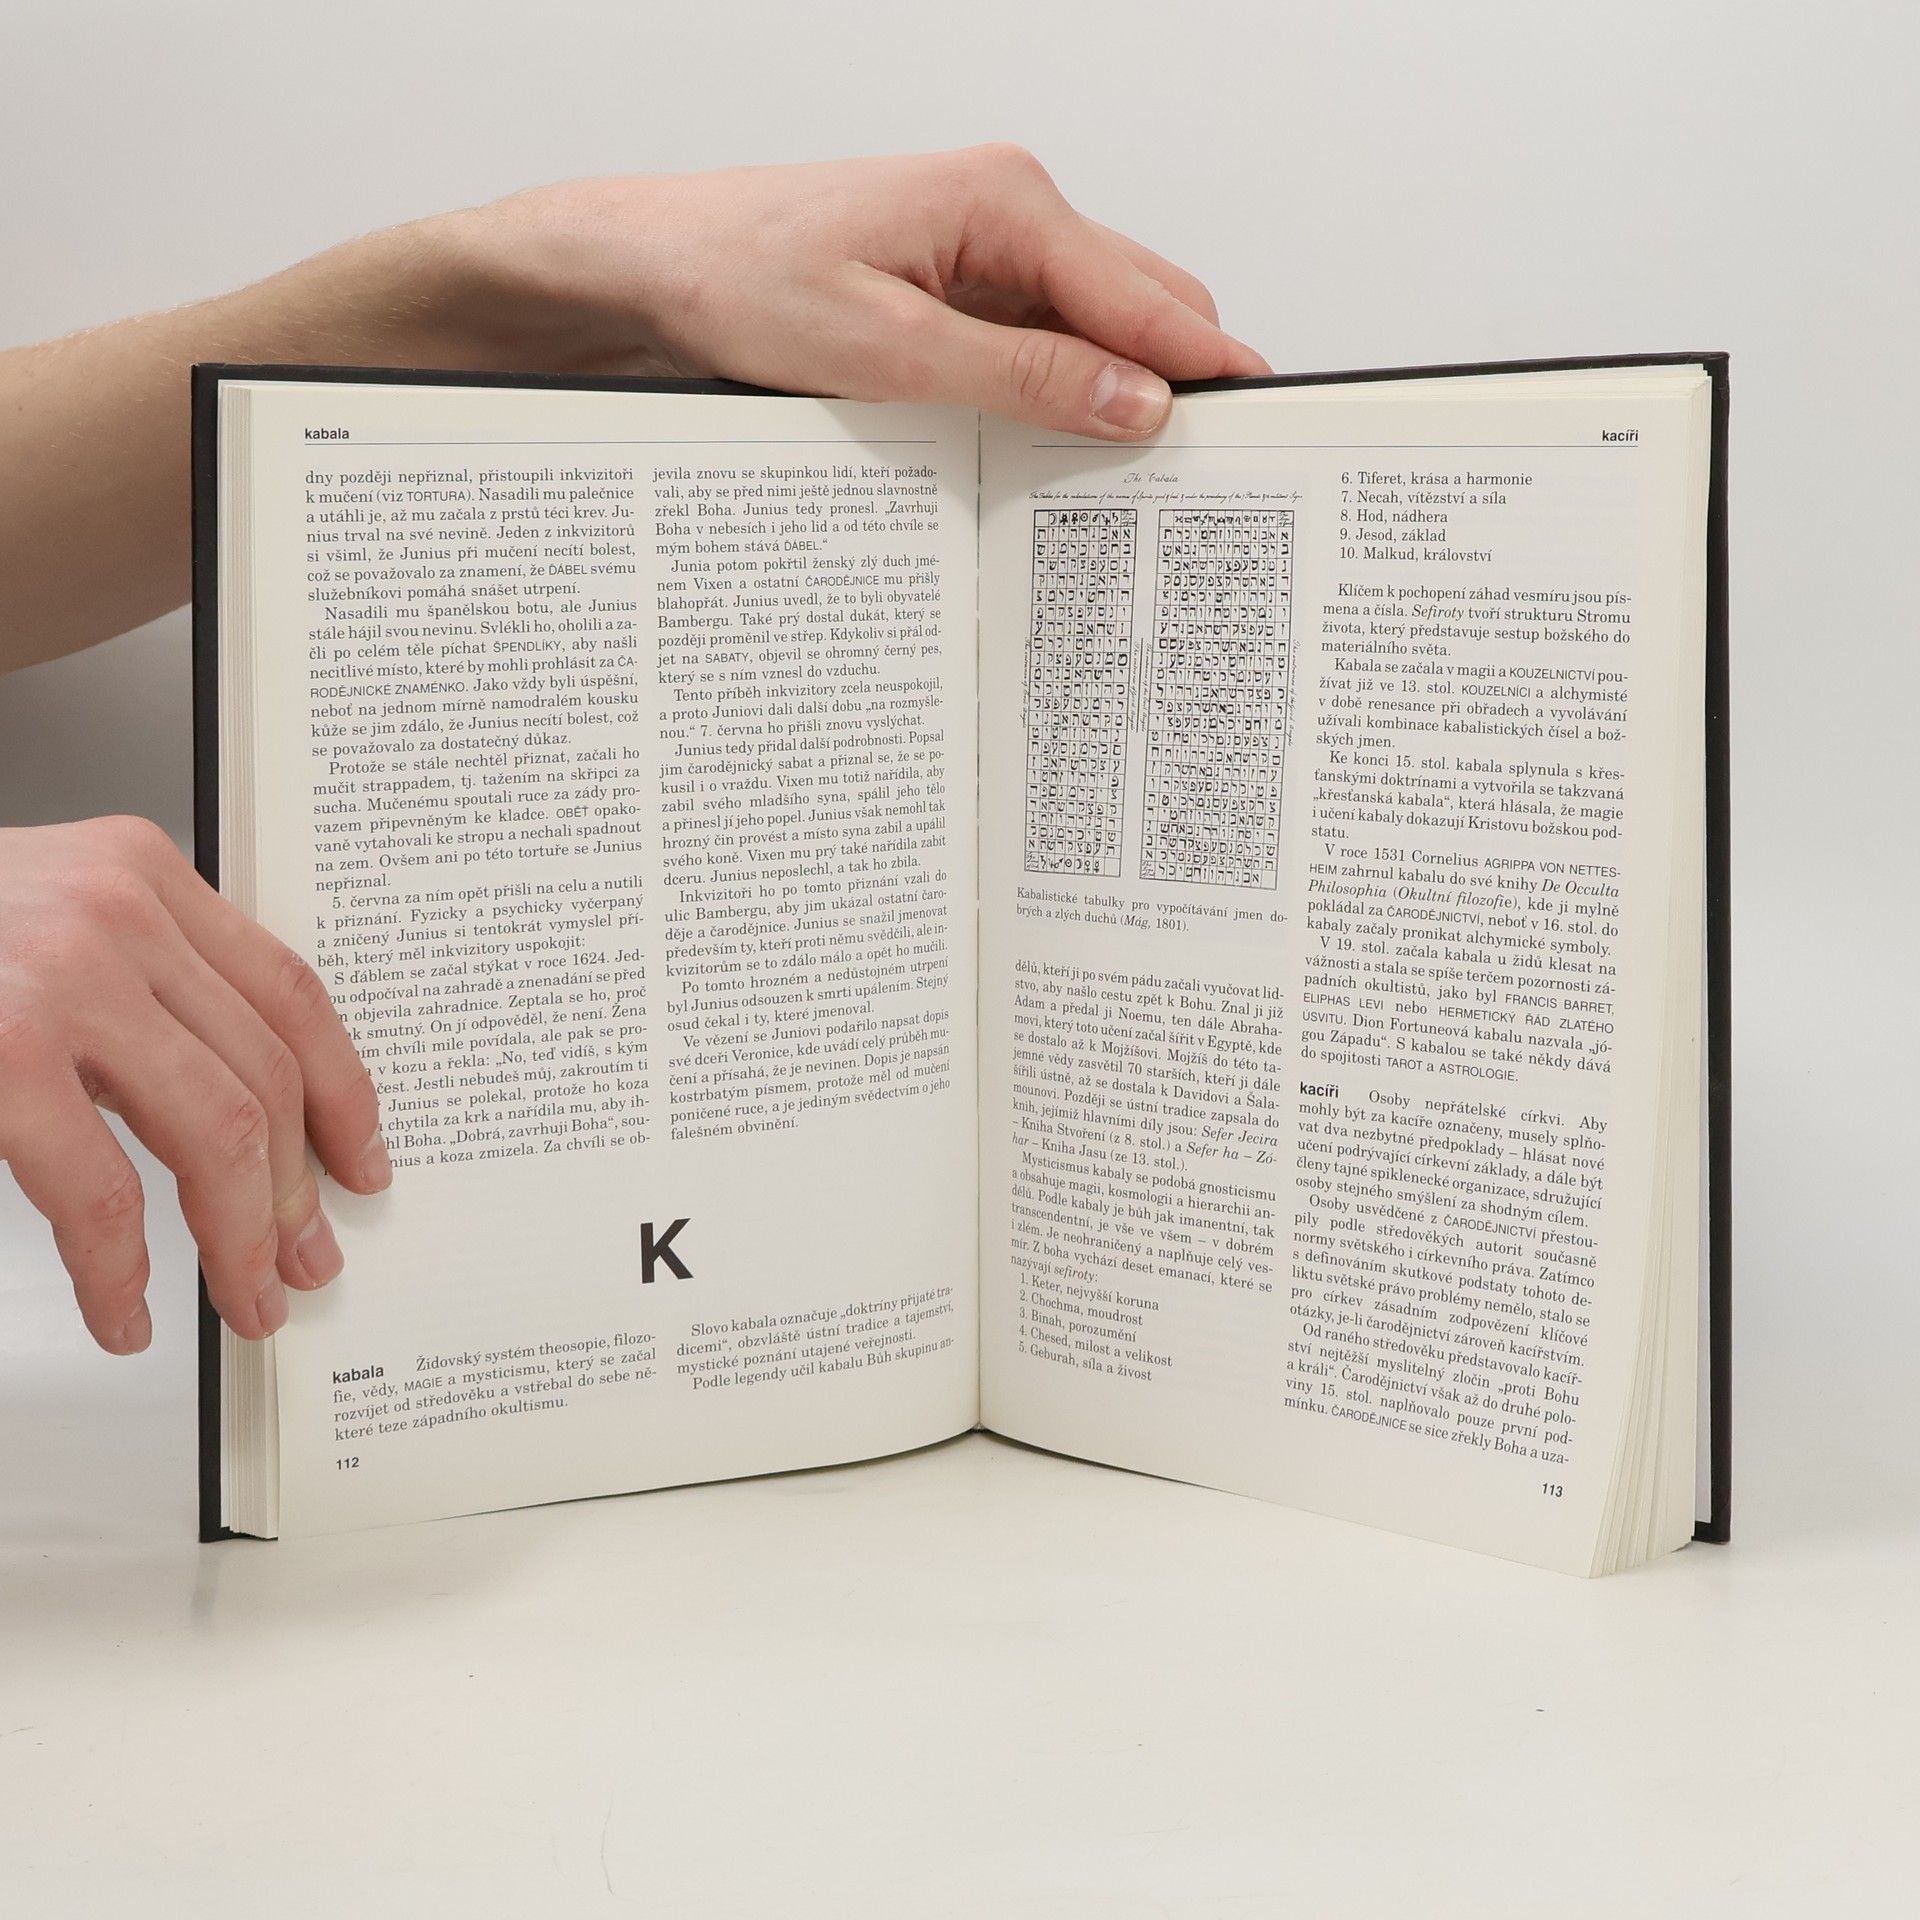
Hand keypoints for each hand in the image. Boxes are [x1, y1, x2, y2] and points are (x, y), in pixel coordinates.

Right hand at [0, 817, 388, 1352]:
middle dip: (297, 1190)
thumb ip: (138, 988)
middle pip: (266, 1072)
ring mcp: (59, 977)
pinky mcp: (1, 1049)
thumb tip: (242, 1116)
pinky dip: (123, 1271)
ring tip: (245, 1297)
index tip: (361, 1161)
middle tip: (304, 1261)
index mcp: (140, 874)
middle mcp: (116, 911)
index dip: (343, 1093)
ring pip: (217, 1132)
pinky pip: (101, 1191)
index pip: (292, 993)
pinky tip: (129, 1308)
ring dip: (240, 1237)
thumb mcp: (45, 921)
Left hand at [435, 143, 1271, 436]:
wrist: (651, 265)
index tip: (1262, 430)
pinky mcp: (957, 284)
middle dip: (1176, 383)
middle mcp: (1010, 211)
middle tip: (1198, 476)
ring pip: (1096, 325)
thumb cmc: (740, 278)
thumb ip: (1020, 375)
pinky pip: (1041, 338)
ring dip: (1115, 392)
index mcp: (1007, 202)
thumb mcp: (885, 347)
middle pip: (1143, 304)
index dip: (1209, 370)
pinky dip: (1060, 390)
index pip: (1149, 296)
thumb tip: (1135, 401)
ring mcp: (985, 247)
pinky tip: (1054, 445)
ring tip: (1131, 478)